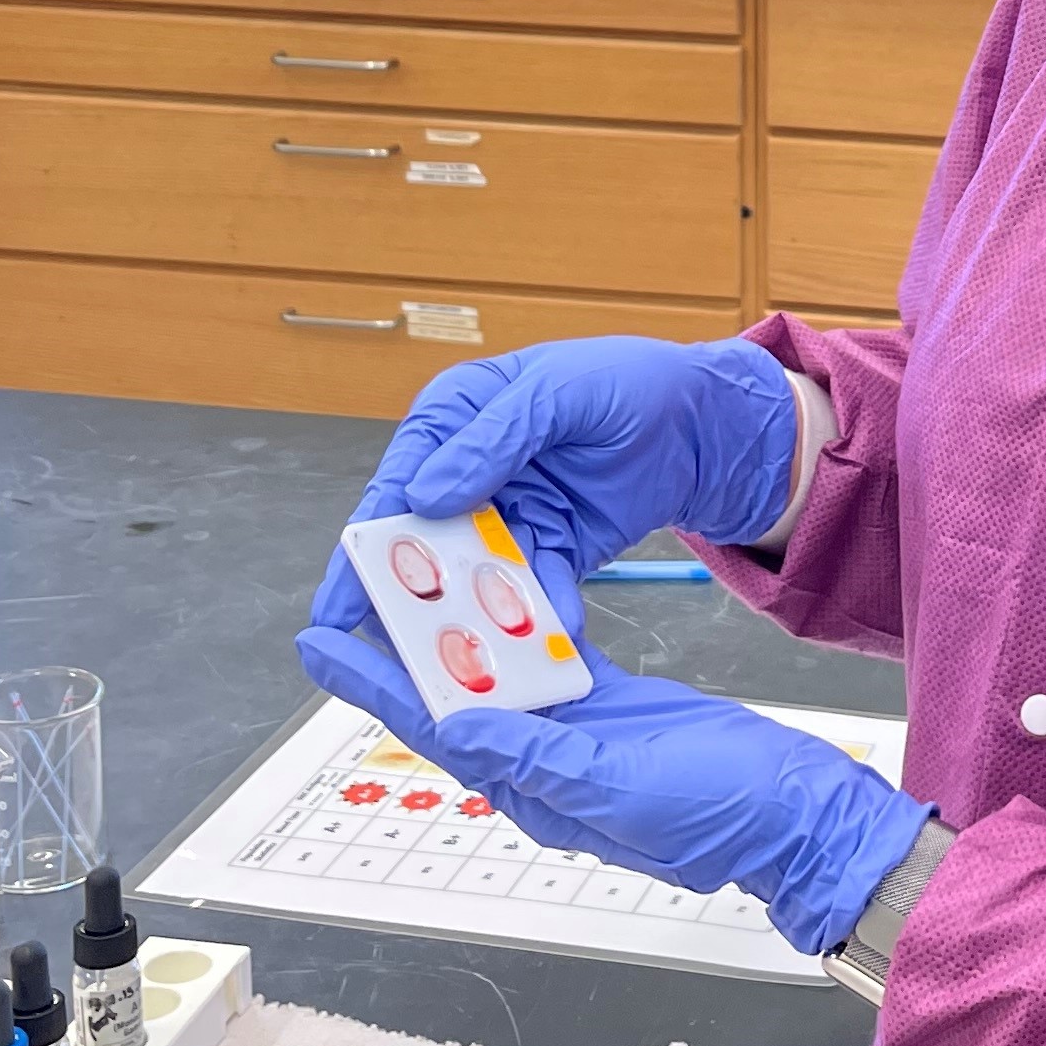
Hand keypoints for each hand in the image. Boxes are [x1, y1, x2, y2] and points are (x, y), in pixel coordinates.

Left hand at [298, 623, 929, 958]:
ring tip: (416, 581)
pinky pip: (549, 664)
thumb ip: (541, 760)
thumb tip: (461, 728)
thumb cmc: (725, 816)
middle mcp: (543, 764)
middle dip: (401, 647)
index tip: (321, 641)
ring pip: (495, 678)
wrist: (801, 819)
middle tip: (359, 589)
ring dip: (455, 633)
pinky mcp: (612, 711)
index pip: (435, 726)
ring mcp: (578, 738)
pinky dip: (519, 631)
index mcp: (536, 788)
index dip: (374, 683)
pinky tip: (501, 598)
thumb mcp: (625, 788)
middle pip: (451, 697)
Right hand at [308, 335, 800, 642]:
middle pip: (422, 543)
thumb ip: (494, 440)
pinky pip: (536, 590)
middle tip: (396, 652)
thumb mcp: (558, 394)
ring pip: (475, 576)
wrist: (702, 420)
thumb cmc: (626, 381)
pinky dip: (542, 615)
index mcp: (453, 418)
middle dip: (410, 598)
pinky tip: (553, 640)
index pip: (396, 485)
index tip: (342, 604)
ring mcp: (508, 515)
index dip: (365, 543)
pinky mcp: (551, 548)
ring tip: (475, 664)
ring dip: (476, 617)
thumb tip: (425, 494)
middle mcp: (468, 472)